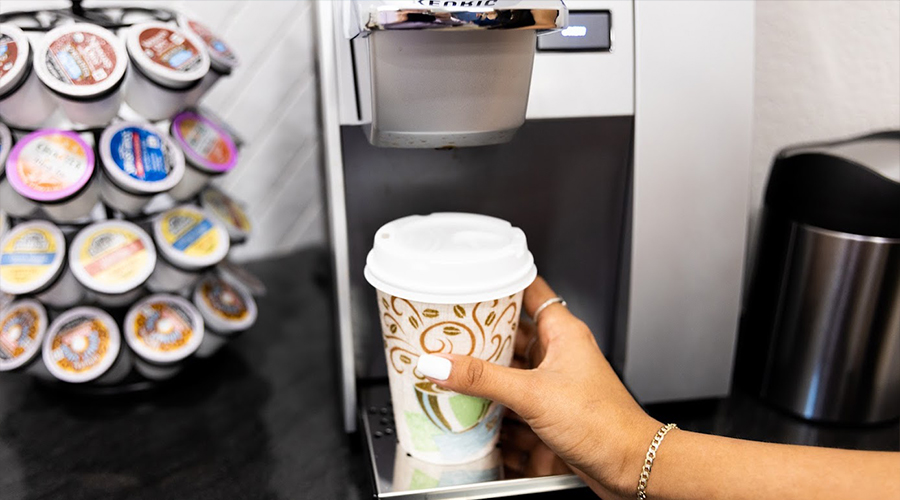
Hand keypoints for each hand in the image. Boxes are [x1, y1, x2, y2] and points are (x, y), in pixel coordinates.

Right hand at [418, 276, 660, 498]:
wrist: (631, 468)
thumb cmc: (605, 423)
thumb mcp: (534, 394)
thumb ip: (483, 379)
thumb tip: (439, 363)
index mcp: (563, 333)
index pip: (529, 291)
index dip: (500, 282)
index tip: (468, 280)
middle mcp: (558, 354)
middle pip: (512, 333)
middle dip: (480, 332)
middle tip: (445, 327)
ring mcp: (553, 384)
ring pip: (510, 369)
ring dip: (483, 371)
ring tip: (448, 365)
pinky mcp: (548, 412)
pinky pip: (512, 401)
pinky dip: (491, 404)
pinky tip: (468, 408)